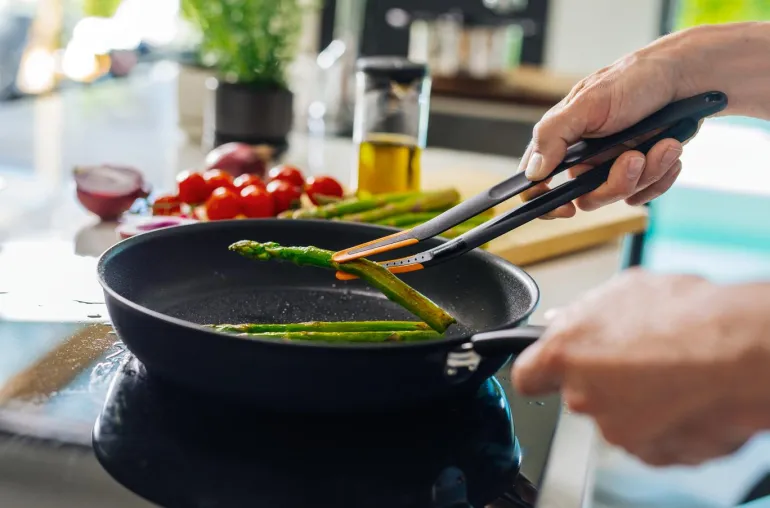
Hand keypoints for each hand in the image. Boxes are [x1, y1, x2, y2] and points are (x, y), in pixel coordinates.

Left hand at [511, 269, 769, 465]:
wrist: (742, 353)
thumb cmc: (688, 315)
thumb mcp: (626, 290)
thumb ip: (585, 312)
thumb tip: (567, 319)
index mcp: (566, 355)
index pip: (527, 376)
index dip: (541, 372)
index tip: (549, 371)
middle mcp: (585, 397)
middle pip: (581, 396)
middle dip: (604, 382)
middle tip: (638, 358)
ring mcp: (619, 430)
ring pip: (621, 418)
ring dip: (640, 403)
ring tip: (675, 373)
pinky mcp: (655, 453)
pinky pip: (653, 439)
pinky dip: (668, 425)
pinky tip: (690, 396)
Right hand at [518, 35, 688, 217]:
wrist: (684, 76)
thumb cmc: (634, 79)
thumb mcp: (588, 101)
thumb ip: (553, 134)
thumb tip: (532, 172)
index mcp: (561, 140)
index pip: (536, 182)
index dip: (543, 201)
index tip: (565, 208)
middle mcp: (583, 157)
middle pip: (584, 197)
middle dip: (616, 182)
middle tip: (635, 157)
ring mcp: (612, 166)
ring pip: (619, 195)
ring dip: (647, 173)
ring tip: (665, 144)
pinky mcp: (640, 171)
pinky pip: (645, 194)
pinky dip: (662, 176)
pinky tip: (669, 149)